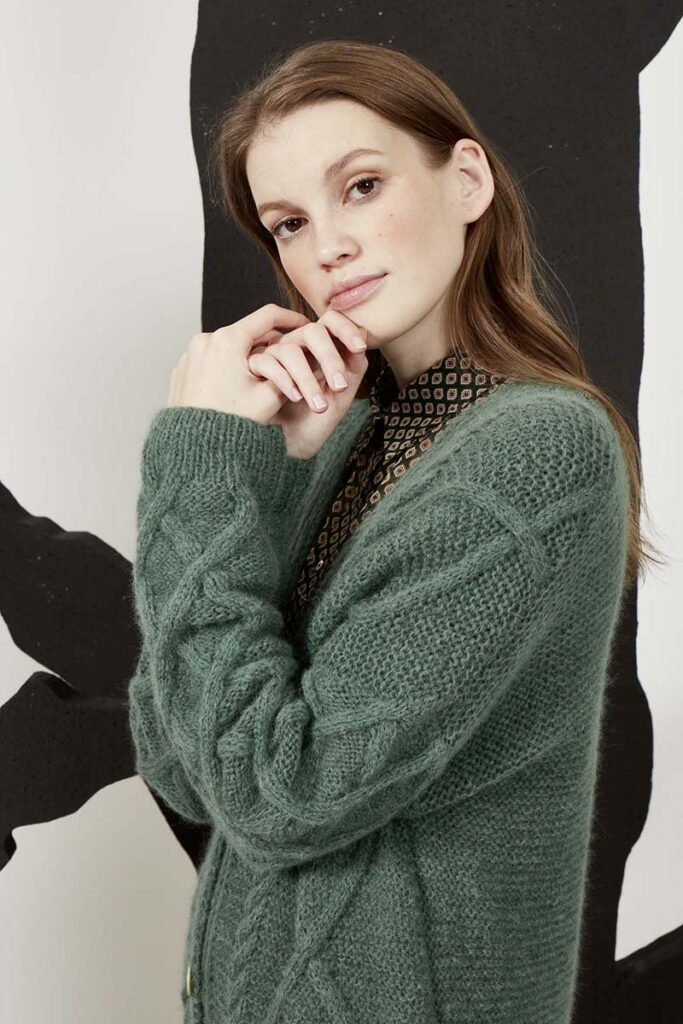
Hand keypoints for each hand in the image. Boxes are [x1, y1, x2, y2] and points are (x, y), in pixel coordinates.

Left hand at [167, 303, 313, 423]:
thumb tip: (302, 360)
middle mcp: (205, 340)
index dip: (291, 318)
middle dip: (266, 344)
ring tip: (260, 377)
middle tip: (285, 357)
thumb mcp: (270, 397)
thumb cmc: (233, 423)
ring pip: (227, 348)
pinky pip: (209, 361)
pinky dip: (225, 368)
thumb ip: (289, 372)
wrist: (196, 448)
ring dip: (245, 356)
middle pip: (245, 333)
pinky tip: (236, 388)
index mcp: (229, 340)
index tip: (304, 323)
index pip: (267, 316)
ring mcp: (190, 354)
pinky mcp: (182, 369)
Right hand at [246, 308, 368, 459]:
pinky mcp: (255, 369)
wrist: (292, 446)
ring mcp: (275, 355)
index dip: (346, 329)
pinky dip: (284, 381)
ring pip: (290, 351)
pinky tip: (296, 399)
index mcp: (319, 346)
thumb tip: (361, 333)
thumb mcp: (341, 394)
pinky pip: (266, 363)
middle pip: (312, 331)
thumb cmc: (316, 419)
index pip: (331, 322)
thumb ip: (353, 365)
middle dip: (329, 358)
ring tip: (319, 406)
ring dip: (308, 379)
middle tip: (340, 387)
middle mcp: (297, 345)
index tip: (360, 348)